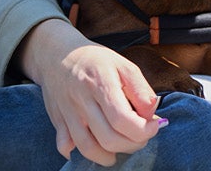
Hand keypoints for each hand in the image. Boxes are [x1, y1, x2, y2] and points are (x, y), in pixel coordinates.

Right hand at [21, 19, 165, 165]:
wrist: (56, 54)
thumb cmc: (95, 60)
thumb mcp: (123, 64)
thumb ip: (141, 90)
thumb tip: (152, 114)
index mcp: (101, 83)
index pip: (122, 118)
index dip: (143, 130)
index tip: (154, 126)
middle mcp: (82, 100)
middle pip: (108, 138)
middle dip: (132, 144)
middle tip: (140, 137)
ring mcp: (68, 113)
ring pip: (88, 148)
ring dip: (109, 156)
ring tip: (122, 147)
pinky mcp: (57, 121)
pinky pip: (64, 146)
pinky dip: (79, 154)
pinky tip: (95, 147)